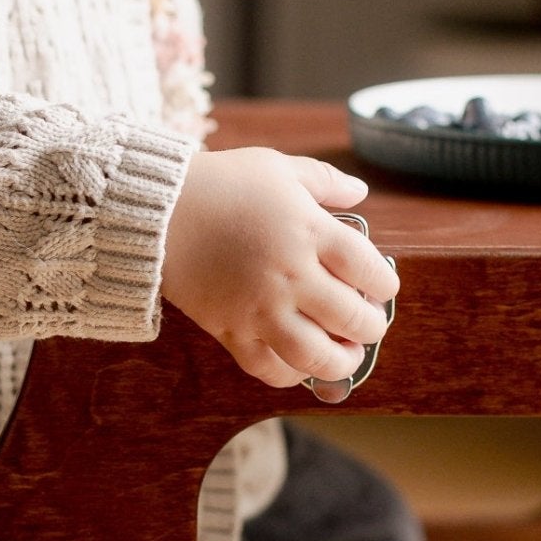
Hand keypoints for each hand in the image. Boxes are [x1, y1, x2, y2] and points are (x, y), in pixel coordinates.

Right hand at [161, 148, 399, 388]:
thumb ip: (325, 181)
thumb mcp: (277, 167)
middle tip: (369, 324)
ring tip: (346, 355)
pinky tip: (299, 363)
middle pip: (353, 318)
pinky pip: (268, 368)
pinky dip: (291, 374)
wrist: (156, 212)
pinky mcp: (230, 330)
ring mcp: (261, 308)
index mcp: (310, 231)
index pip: (370, 269)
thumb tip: (360, 193)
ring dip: (342, 362)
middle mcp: (291, 275)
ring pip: (317, 356)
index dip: (385, 283)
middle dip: (371, 326)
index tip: (381, 285)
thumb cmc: (220, 184)